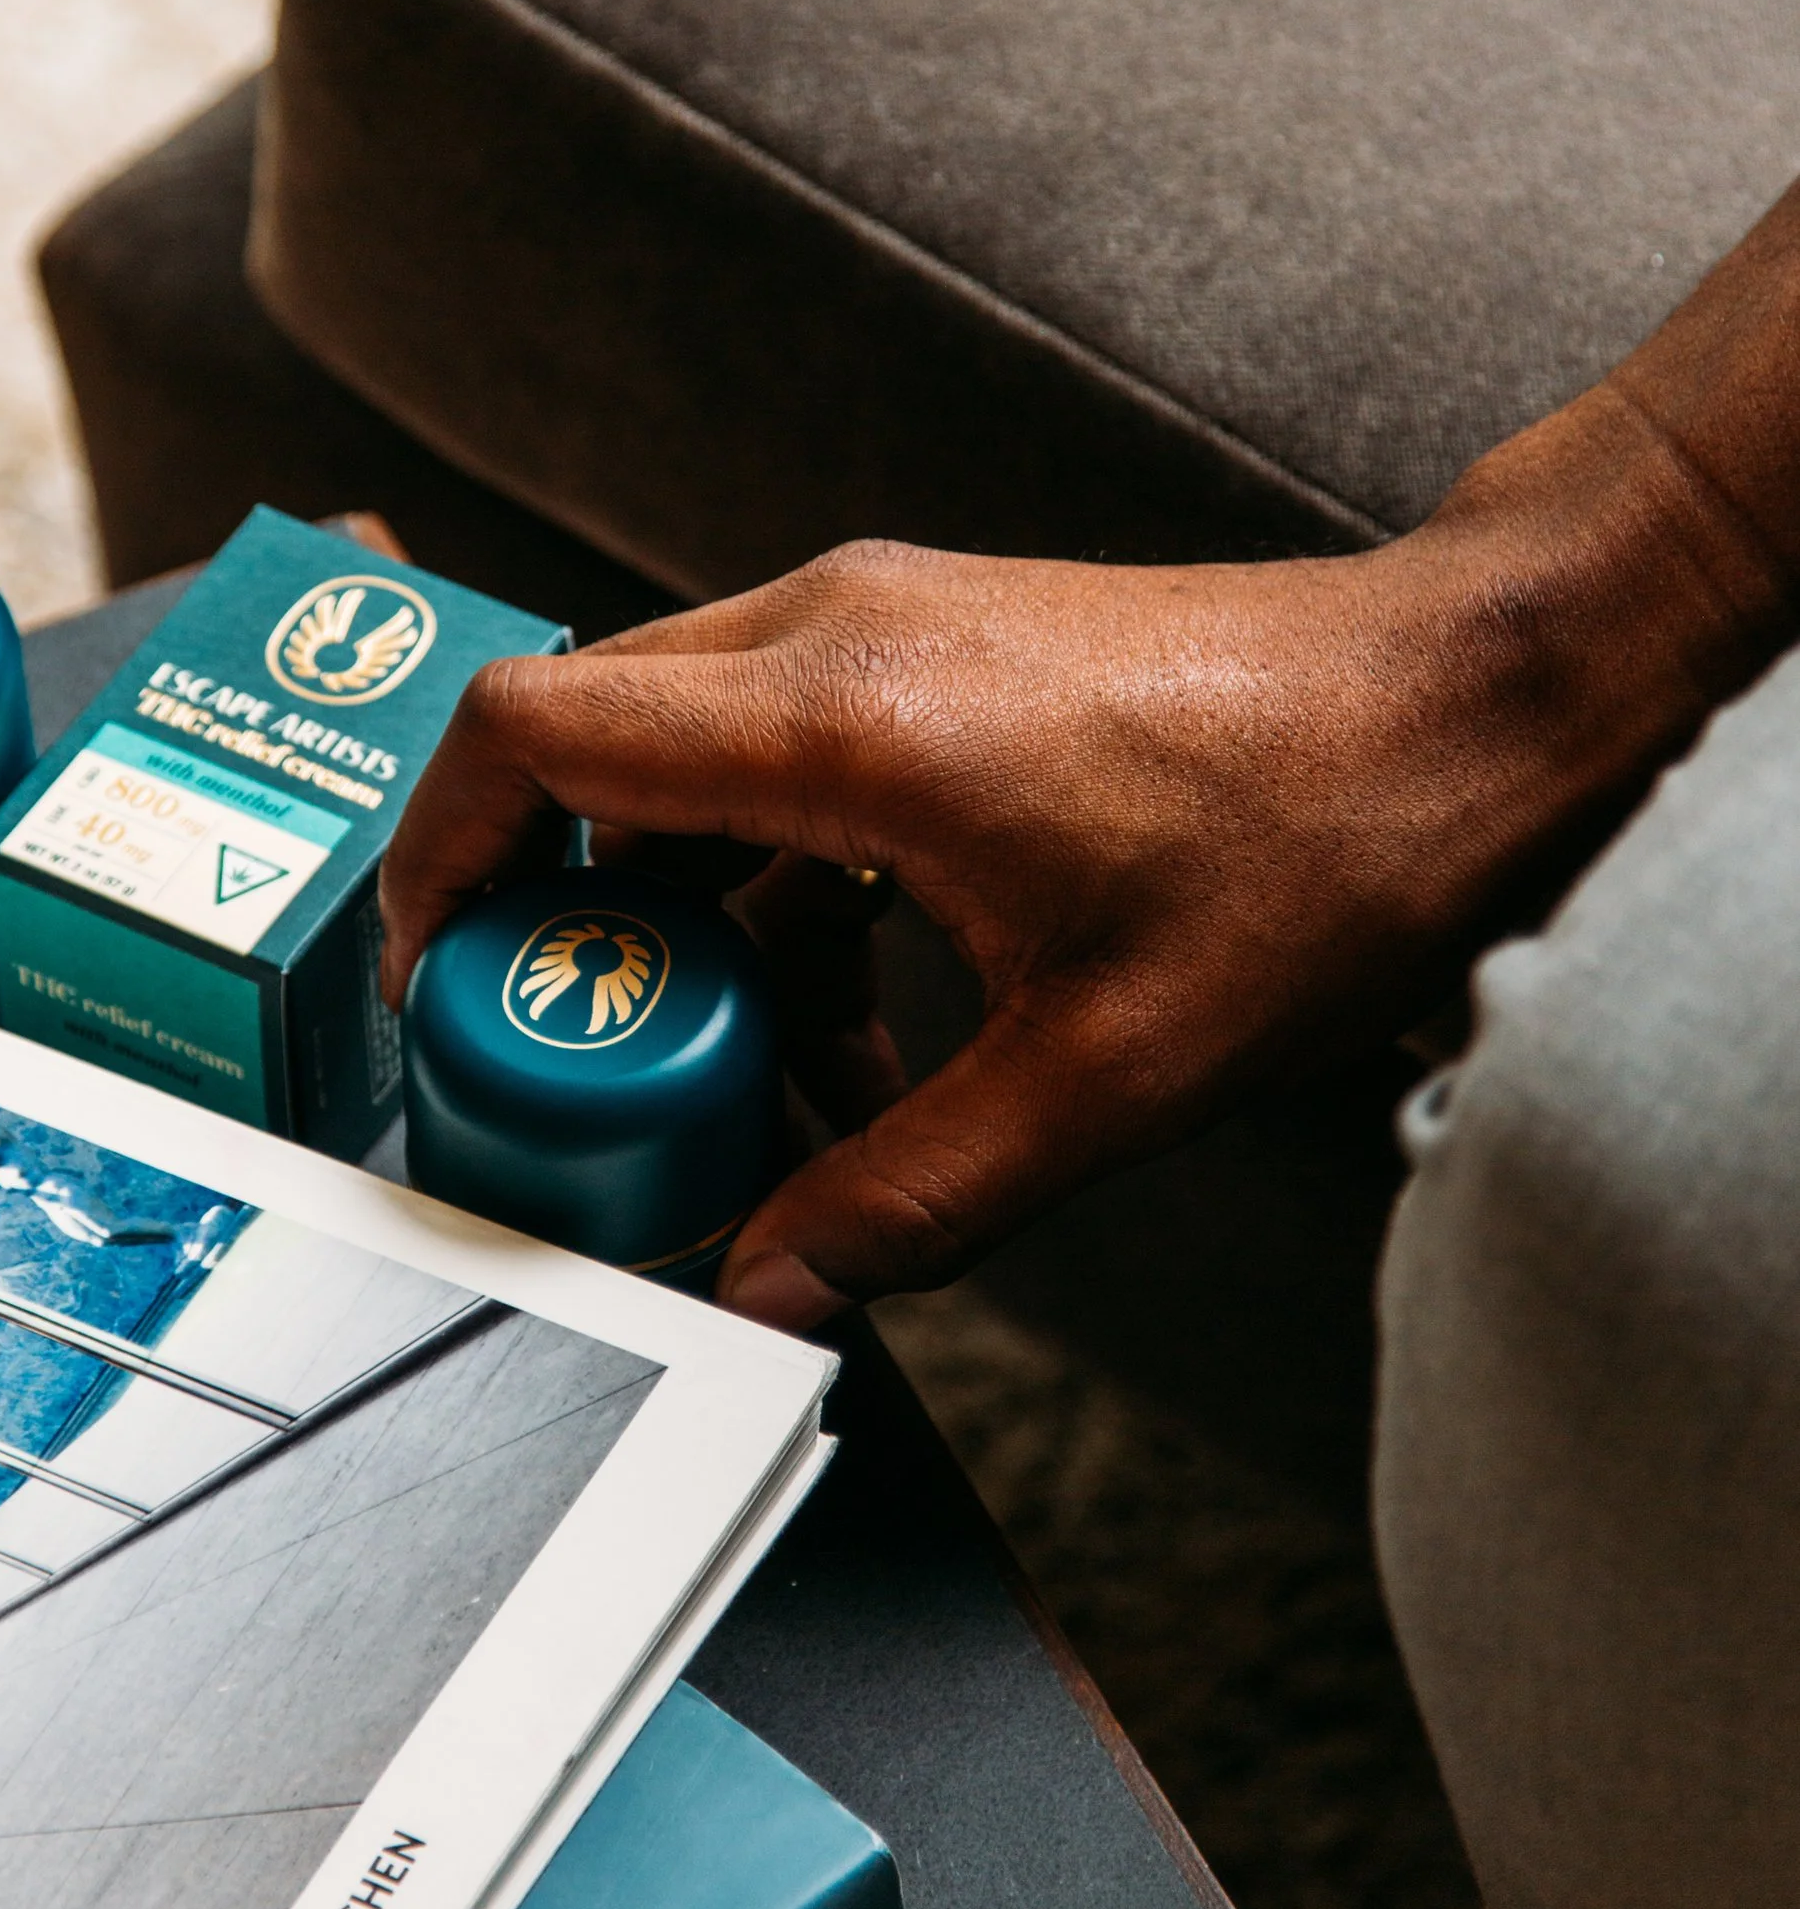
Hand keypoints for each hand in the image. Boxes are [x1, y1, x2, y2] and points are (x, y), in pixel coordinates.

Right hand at [381, 294, 1799, 1331]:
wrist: (1471, 699)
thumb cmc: (1319, 846)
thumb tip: (766, 1285)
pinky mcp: (939, 648)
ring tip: (750, 1084)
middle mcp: (837, 629)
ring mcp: (889, 622)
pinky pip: (782, 760)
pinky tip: (861, 1035)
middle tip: (581, 1067)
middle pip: (585, 747)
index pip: (531, 732)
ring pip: (686, 760)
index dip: (438, 858)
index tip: (443, 985)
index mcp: (843, 714)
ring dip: (686, 923)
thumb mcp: (1100, 1071)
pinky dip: (779, 894)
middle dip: (557, 920)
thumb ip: (907, 1192)